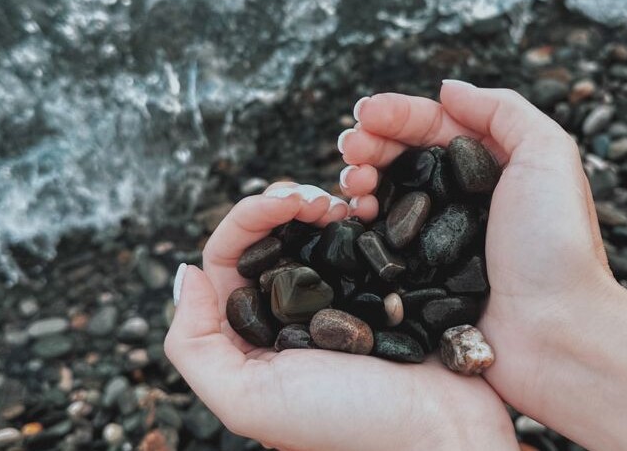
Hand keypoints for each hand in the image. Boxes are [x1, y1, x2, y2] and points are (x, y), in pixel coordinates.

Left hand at [164, 182, 516, 450]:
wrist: (442, 431)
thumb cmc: (349, 425)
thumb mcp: (248, 402)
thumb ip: (194, 346)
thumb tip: (185, 272)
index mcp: (250, 335)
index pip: (227, 257)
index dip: (249, 218)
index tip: (287, 202)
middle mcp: (287, 314)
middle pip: (266, 236)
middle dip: (285, 202)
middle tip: (318, 199)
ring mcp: (334, 299)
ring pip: (309, 232)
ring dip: (319, 205)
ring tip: (342, 205)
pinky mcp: (376, 290)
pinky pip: (355, 241)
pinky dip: (356, 218)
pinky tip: (367, 213)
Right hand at [339, 80, 618, 416]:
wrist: (555, 333)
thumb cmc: (556, 244)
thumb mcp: (548, 155)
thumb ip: (504, 109)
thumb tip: (448, 89)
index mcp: (494, 169)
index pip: (437, 127)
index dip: (398, 114)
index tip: (364, 113)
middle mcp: (465, 202)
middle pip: (405, 158)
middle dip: (371, 143)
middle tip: (349, 148)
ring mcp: (441, 242)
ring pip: (388, 196)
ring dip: (362, 177)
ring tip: (351, 182)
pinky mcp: (421, 280)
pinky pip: (382, 242)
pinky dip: (362, 221)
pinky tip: (353, 213)